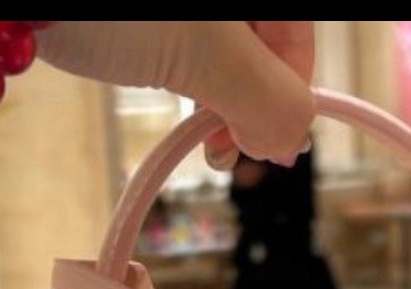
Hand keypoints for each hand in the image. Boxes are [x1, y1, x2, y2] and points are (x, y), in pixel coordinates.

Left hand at [36, 21, 313, 167]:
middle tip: (219, 152)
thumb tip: (293, 143)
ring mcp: (180, 8)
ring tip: (199, 136)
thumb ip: (264, 98)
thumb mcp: (204, 53)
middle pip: (260, 45)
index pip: (297, 38)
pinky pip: (178, 37)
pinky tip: (165, 89)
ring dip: (213, 97)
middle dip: (247, 103)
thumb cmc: (112, 7)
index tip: (257, 152)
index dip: (288, 99)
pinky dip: (179, 72)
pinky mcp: (137, 17)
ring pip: (218, 47)